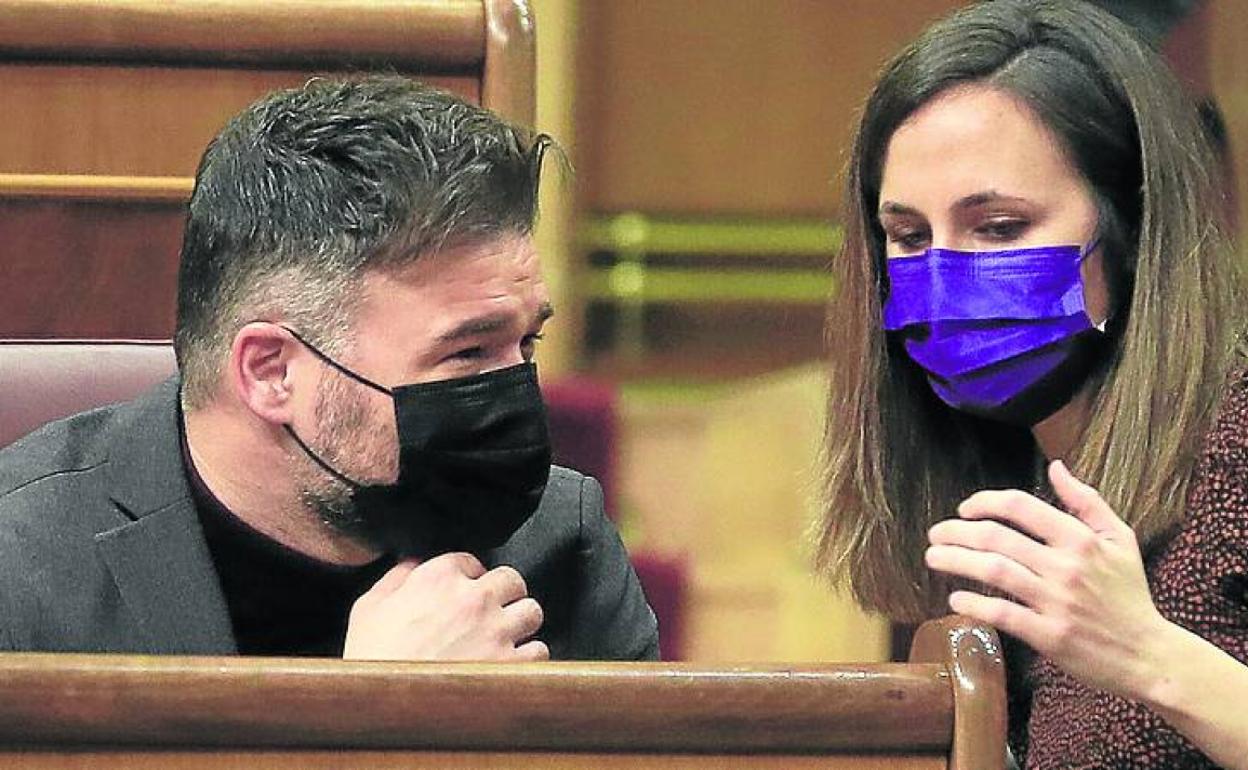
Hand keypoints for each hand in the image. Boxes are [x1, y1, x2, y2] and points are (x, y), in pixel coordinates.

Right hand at [343, 552, 548, 661]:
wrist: (383, 711)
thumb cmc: (372, 663)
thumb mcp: (368, 608)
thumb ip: (397, 578)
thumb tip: (414, 564)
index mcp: (438, 579)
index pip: (472, 561)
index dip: (469, 578)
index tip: (465, 593)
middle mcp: (473, 599)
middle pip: (512, 580)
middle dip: (503, 595)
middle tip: (492, 612)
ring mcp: (495, 632)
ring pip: (532, 612)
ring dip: (520, 624)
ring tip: (504, 638)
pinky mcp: (511, 665)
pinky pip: (539, 650)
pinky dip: (528, 658)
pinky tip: (510, 665)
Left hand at [925, 460, 1166, 699]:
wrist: (1149, 654)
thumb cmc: (1129, 594)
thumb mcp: (1120, 539)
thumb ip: (1086, 501)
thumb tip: (1056, 467)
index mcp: (1082, 539)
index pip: (1020, 507)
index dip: (984, 502)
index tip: (964, 509)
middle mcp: (1067, 566)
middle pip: (996, 538)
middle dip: (956, 532)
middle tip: (935, 534)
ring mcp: (1057, 602)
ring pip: (994, 572)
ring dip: (955, 561)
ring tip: (933, 558)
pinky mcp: (1050, 636)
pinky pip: (1002, 614)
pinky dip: (973, 604)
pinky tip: (955, 599)